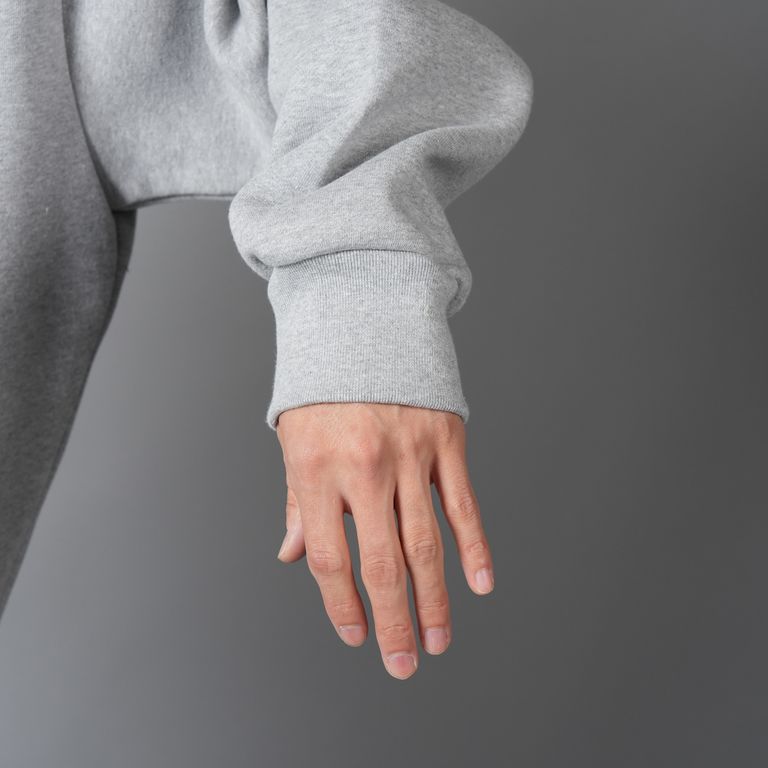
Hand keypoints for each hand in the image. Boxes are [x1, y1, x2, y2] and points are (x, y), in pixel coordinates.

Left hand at [274, 402, 493, 679]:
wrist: (362, 321)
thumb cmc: (323, 386)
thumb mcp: (295, 439)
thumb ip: (297, 501)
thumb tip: (293, 554)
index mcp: (316, 471)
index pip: (330, 560)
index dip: (341, 607)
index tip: (356, 636)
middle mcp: (363, 469)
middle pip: (381, 564)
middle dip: (393, 621)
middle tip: (403, 664)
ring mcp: (408, 455)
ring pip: (425, 543)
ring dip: (434, 599)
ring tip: (437, 640)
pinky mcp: (444, 442)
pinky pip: (462, 504)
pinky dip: (474, 547)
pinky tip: (480, 583)